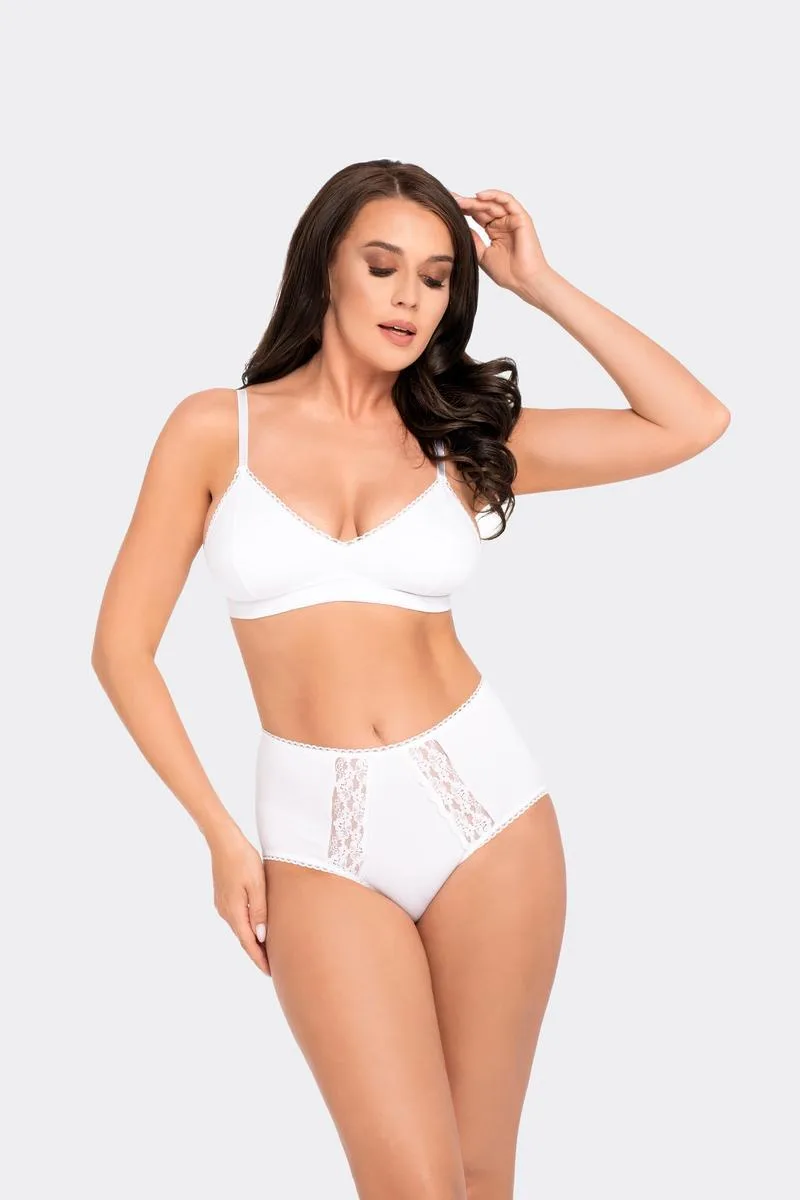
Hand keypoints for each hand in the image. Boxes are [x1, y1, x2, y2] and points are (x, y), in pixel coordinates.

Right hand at [207, 825, 270, 975]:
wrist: (224, 842)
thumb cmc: (243, 860)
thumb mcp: (257, 885)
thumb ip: (259, 911)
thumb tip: (261, 936)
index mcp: (234, 911)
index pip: (248, 943)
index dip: (259, 959)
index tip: (270, 972)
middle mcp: (226, 912)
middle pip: (243, 938)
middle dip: (257, 953)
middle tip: (273, 966)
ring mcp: (223, 904)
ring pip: (240, 928)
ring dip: (252, 940)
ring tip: (268, 949)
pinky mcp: (223, 897)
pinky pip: (237, 918)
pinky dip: (247, 927)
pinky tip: (257, 927)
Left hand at [450, 188, 550, 304]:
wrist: (524, 281)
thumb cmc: (507, 273)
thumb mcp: (482, 255)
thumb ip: (473, 239)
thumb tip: (460, 226)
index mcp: (494, 231)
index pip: (477, 215)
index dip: (463, 210)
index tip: (447, 206)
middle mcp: (503, 223)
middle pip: (483, 207)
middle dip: (466, 203)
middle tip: (450, 199)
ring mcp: (512, 219)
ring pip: (492, 203)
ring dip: (476, 200)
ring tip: (461, 201)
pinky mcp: (521, 217)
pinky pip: (507, 200)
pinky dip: (494, 195)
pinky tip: (479, 196)